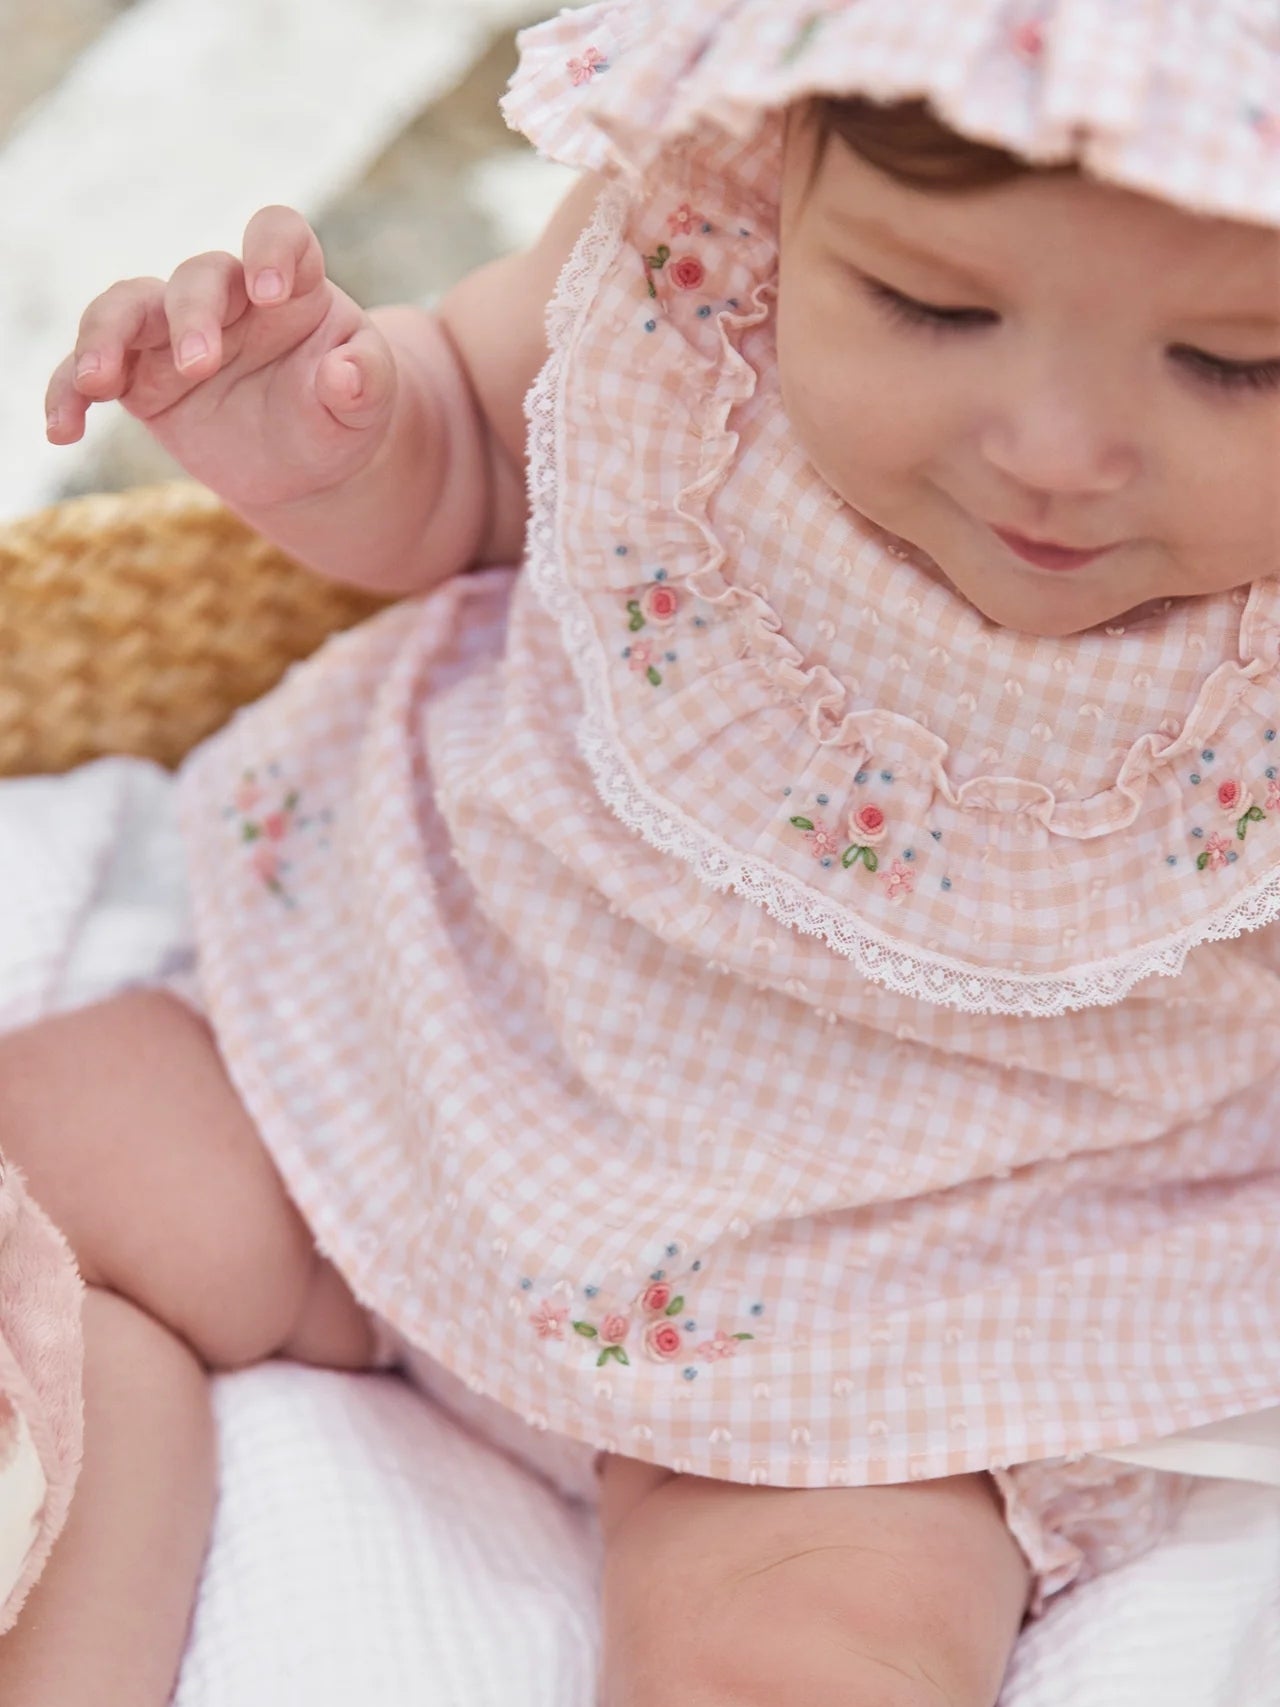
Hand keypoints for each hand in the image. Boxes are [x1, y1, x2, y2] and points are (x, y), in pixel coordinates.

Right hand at [45, 206, 399, 511]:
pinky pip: (90, 371)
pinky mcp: (139, 377)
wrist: (306, 463)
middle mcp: (228, 296)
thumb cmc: (340, 415)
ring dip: (106, 338)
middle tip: (197, 366)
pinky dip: (68, 392)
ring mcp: (174, 332)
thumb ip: (367, 382)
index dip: (270, 250)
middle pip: (197, 277)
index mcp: (292, 284)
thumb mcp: (369, 406)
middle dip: (191, 316)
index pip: (277, 233)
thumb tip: (347, 374)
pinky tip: (62, 429)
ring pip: (126, 307)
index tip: (269, 292)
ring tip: (98, 381)